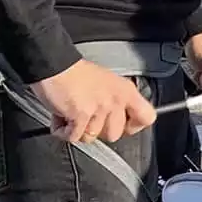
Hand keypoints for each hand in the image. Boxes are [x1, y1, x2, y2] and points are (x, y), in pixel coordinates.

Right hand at [30, 60, 155, 143]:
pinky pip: (73, 137)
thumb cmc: (75, 73)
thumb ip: (117, 100)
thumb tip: (118, 119)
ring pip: (91, 137)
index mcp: (126, 91)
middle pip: (114, 134)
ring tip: (70, 112)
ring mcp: (100, 108)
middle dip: (97, 130)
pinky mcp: (81, 114)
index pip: (147, 117)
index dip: (134, 126)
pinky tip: (60, 116)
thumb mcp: (108, 82)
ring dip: (76, 129)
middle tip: (85, 117)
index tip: (123, 126)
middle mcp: (116, 100)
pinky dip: (62, 131)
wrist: (53, 65)